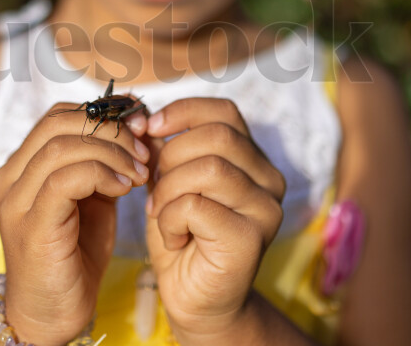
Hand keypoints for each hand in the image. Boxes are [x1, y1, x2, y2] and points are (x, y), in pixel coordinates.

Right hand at [0, 103, 150, 345]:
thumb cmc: (75, 256)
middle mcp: (11, 177)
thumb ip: (104, 165)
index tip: (140, 125)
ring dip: (112, 153)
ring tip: (139, 172)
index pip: (60, 115)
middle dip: (111, 129)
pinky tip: (124, 189)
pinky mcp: (31, 225)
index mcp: (22, 166)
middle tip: (143, 149)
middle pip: (60, 122)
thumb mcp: (94, 200)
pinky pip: (65, 180)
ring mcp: (16, 200)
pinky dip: (101, 175)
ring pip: (63, 146)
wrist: (52, 313)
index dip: (103, 113)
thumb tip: (137, 129)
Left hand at [141, 98, 285, 343]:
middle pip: (217, 136)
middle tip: (154, 187)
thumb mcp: (169, 181)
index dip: (183, 112)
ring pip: (209, 168)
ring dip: (169, 190)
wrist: (195, 299)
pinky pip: (197, 206)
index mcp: (253, 159)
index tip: (150, 129)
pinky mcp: (250, 239)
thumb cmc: (183, 236)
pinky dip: (171, 219)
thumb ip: (163, 147)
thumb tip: (141, 117)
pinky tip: (174, 237)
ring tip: (162, 214)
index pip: (224, 112)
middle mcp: (269, 179)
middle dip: (171, 157)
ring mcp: (265, 209)